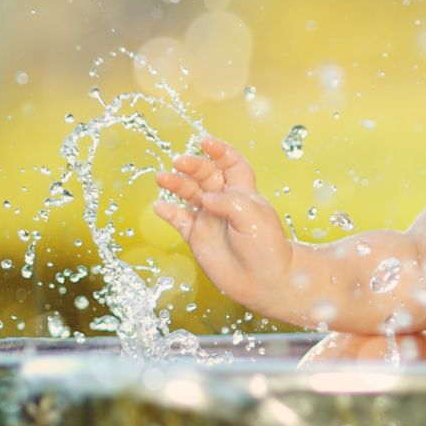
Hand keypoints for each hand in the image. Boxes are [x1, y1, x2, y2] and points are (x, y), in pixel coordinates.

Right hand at [152, 136, 292, 311]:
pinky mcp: (196, 236)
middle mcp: (223, 201)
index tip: (206, 143)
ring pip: (189, 194)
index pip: (231, 164)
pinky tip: (159, 205)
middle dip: (193, 165)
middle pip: (206, 175)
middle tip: (178, 162)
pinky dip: (168, 212)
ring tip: (162, 178)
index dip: (220, 151)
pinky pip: (179, 219)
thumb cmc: (267, 247)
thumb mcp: (255, 220)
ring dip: (176, 184)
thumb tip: (206, 198)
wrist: (264, 282)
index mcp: (243, 192)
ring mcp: (208, 217)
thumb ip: (230, 204)